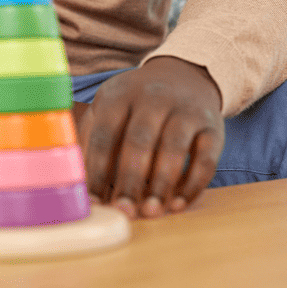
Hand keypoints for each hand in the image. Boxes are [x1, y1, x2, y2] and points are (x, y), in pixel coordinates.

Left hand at [76, 56, 223, 218]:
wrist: (184, 76)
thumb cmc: (135, 105)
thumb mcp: (109, 108)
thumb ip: (91, 138)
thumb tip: (75, 181)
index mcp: (119, 96)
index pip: (104, 135)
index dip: (97, 170)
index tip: (92, 201)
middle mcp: (152, 98)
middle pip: (138, 141)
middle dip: (130, 179)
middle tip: (123, 211)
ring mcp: (184, 110)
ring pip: (173, 148)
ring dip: (161, 184)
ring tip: (152, 211)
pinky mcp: (212, 126)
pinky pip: (206, 157)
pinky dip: (194, 183)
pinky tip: (179, 204)